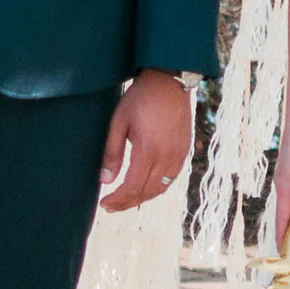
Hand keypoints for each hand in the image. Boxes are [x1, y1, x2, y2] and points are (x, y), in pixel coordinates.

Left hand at [99, 70, 192, 212]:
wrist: (168, 82)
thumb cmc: (140, 99)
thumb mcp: (118, 123)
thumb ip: (112, 153)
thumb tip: (105, 181)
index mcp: (149, 150)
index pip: (133, 187)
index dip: (118, 200)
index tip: (104, 203)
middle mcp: (167, 157)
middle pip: (147, 192)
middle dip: (127, 203)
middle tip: (111, 206)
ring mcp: (179, 155)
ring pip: (161, 188)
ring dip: (142, 197)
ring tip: (125, 199)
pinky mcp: (185, 151)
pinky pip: (170, 178)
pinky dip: (156, 188)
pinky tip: (144, 185)